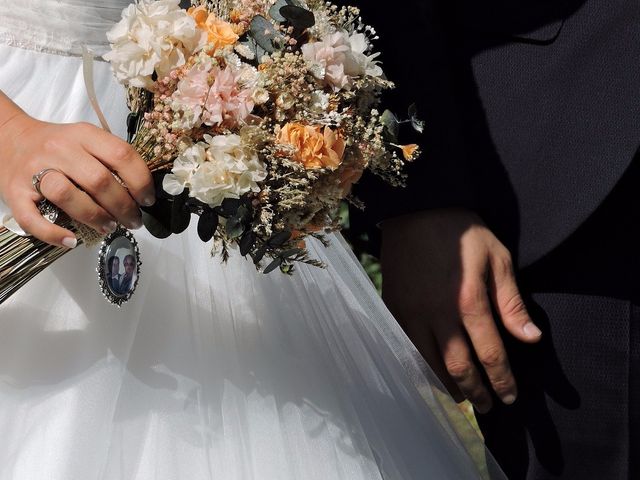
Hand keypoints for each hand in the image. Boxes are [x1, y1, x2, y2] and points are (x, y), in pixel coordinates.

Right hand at [0, 96, 153, 247]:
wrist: (8, 138)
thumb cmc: (57, 147)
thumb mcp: (86, 141)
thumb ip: (110, 159)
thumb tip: (142, 192)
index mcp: (83, 135)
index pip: (121, 155)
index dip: (141, 181)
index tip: (147, 200)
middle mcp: (59, 149)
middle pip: (99, 180)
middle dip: (123, 207)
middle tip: (133, 221)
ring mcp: (34, 170)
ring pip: (67, 195)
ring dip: (94, 217)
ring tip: (109, 227)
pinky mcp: (15, 192)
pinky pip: (32, 218)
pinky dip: (53, 233)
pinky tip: (71, 240)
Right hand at [380, 208, 541, 412]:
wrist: (416, 209)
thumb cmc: (462, 232)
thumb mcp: (497, 258)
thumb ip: (511, 302)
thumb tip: (531, 338)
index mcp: (469, 301)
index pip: (490, 354)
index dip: (502, 380)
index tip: (510, 397)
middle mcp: (439, 314)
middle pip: (457, 367)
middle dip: (476, 391)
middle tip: (487, 406)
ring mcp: (411, 313)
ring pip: (427, 363)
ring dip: (446, 386)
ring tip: (461, 398)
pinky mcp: (393, 308)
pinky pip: (405, 347)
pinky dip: (419, 366)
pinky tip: (430, 373)